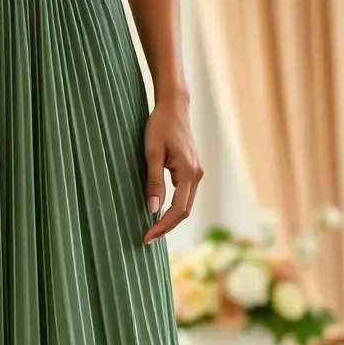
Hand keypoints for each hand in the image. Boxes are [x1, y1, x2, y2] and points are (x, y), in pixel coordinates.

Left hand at [142, 94, 202, 243]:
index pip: (178, 210)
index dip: (163, 226)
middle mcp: (197, 175)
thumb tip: (152, 208)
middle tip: (146, 238)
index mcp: (188, 173)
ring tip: (152, 229)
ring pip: (185, 205)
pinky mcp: (191, 170)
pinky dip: (173, 208)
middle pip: (184, 212)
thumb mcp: (151, 153)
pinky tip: (159, 213)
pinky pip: (184, 196)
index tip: (147, 236)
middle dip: (166, 227)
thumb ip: (153, 181)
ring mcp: (196, 173)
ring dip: (170, 219)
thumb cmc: (160, 126)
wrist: (174, 107)